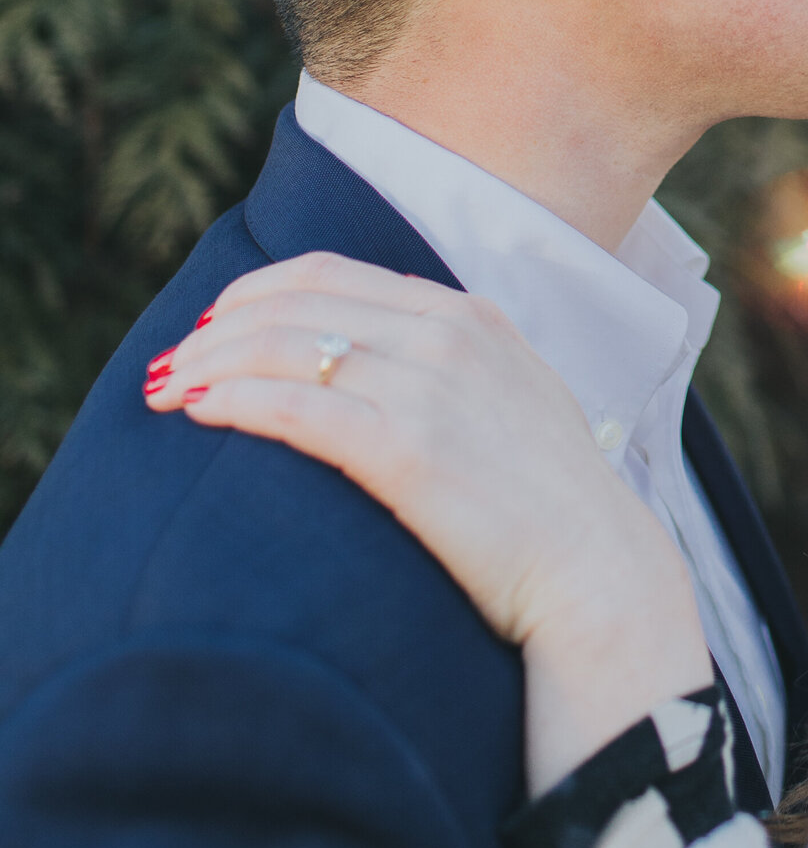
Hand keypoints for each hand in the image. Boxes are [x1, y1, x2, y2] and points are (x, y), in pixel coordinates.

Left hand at [145, 254, 712, 790]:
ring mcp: (431, 389)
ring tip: (169, 388)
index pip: (334, 273)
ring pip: (286, 347)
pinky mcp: (409, 451)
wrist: (598, 574)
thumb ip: (451, 368)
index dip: (259, 292)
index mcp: (470, 317)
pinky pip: (297, 408)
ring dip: (212, 361)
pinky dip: (235, 400)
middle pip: (298, 303)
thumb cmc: (548, 505)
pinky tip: (199, 412)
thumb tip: (370, 367)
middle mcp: (449, 336)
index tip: (217, 323)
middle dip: (221, 326)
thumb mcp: (511, 401)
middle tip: (175, 360)